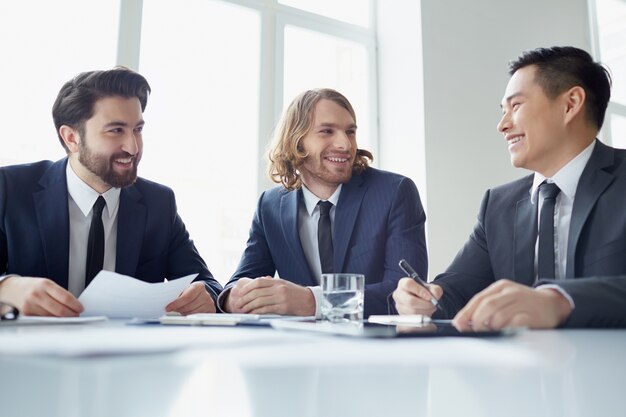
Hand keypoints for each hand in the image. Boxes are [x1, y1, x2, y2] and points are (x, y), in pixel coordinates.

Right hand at [0, 276, 82, 316]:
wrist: (12, 289)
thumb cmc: (32, 286)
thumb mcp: (47, 284)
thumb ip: (59, 293)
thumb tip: (74, 305)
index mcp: (45, 284)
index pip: (65, 297)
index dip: (75, 305)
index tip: (81, 308)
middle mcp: (37, 294)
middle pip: (59, 310)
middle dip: (71, 314)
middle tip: (77, 315)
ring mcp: (30, 305)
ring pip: (52, 317)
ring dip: (63, 319)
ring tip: (68, 317)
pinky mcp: (26, 314)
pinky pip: (44, 320)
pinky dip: (52, 320)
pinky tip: (56, 319)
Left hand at [166, 281, 215, 314]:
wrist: (202, 294)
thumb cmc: (191, 292)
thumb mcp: (185, 289)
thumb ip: (178, 294)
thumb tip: (167, 302)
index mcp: (198, 286)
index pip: (187, 297)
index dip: (176, 303)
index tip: (167, 308)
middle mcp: (206, 295)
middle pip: (189, 306)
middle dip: (178, 309)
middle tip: (172, 310)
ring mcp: (209, 304)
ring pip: (192, 313)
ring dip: (183, 313)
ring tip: (179, 310)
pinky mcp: (210, 311)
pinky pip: (197, 317)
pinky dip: (189, 316)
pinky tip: (186, 313)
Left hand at [226, 277, 314, 315]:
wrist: (310, 301)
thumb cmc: (296, 294)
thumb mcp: (284, 285)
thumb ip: (272, 283)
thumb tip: (259, 282)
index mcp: (278, 282)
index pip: (259, 282)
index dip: (247, 287)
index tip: (240, 292)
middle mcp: (279, 288)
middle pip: (257, 292)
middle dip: (245, 298)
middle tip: (238, 303)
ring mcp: (281, 298)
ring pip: (260, 300)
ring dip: (249, 305)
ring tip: (243, 309)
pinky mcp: (283, 307)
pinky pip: (266, 309)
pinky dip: (257, 311)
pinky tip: (252, 313)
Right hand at [392, 277, 441, 315]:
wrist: (420, 300)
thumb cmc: (423, 292)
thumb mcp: (432, 288)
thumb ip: (435, 290)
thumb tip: (435, 297)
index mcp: (403, 283)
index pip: (408, 284)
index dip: (419, 290)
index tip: (429, 296)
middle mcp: (398, 294)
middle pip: (410, 301)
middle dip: (425, 304)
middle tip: (432, 304)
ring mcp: (399, 305)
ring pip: (412, 311)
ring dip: (425, 311)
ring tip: (430, 308)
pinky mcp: (402, 315)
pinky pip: (413, 318)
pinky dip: (422, 317)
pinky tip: (425, 312)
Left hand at [453, 279, 571, 330]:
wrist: (554, 304)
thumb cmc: (524, 305)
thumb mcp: (505, 300)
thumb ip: (487, 308)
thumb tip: (465, 323)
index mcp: (501, 287)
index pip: (479, 299)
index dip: (466, 313)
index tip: (458, 324)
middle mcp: (510, 292)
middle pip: (487, 306)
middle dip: (477, 321)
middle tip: (475, 332)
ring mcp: (522, 302)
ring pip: (498, 316)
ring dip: (492, 328)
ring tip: (493, 333)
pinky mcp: (532, 315)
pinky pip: (514, 324)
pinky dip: (506, 331)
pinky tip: (505, 334)